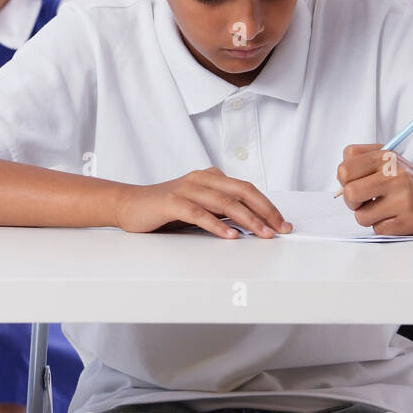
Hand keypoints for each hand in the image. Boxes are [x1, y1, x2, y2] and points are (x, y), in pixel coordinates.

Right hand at [112, 168, 292, 238]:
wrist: (129, 204)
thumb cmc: (166, 208)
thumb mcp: (199, 206)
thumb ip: (221, 208)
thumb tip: (252, 221)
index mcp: (211, 177)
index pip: (247, 189)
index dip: (267, 205)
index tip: (283, 224)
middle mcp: (202, 178)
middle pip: (242, 191)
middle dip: (265, 211)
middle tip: (280, 229)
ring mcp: (187, 188)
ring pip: (224, 202)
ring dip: (247, 219)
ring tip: (263, 233)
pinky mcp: (172, 202)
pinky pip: (199, 213)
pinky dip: (217, 224)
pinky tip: (230, 235)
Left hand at [335, 143, 412, 234]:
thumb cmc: (406, 178)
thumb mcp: (386, 158)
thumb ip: (359, 161)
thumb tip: (339, 181)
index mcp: (386, 157)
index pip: (344, 170)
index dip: (344, 180)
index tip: (354, 182)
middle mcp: (395, 175)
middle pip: (349, 193)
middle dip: (351, 201)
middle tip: (362, 200)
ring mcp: (403, 199)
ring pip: (361, 216)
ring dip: (367, 216)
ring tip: (381, 208)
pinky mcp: (409, 221)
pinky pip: (378, 229)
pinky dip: (382, 225)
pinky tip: (395, 216)